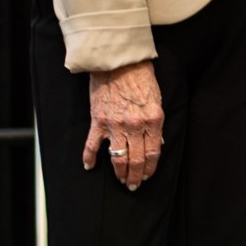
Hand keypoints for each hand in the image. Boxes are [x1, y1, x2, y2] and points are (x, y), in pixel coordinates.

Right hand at [82, 60, 164, 190]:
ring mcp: (115, 125)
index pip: (153, 153)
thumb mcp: (156, 98)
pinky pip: (93, 146)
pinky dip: (90, 158)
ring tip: (121, 180)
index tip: (147, 176)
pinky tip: (90, 166)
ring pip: (118, 158)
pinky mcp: (98, 121)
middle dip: (135, 176)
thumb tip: (156, 143)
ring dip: (120, 173)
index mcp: (153, 119)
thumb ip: (155, 122)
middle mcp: (135, 125)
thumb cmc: (140, 75)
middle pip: (136, 160)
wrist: (119, 59)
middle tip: (133, 185)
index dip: (150, 168)